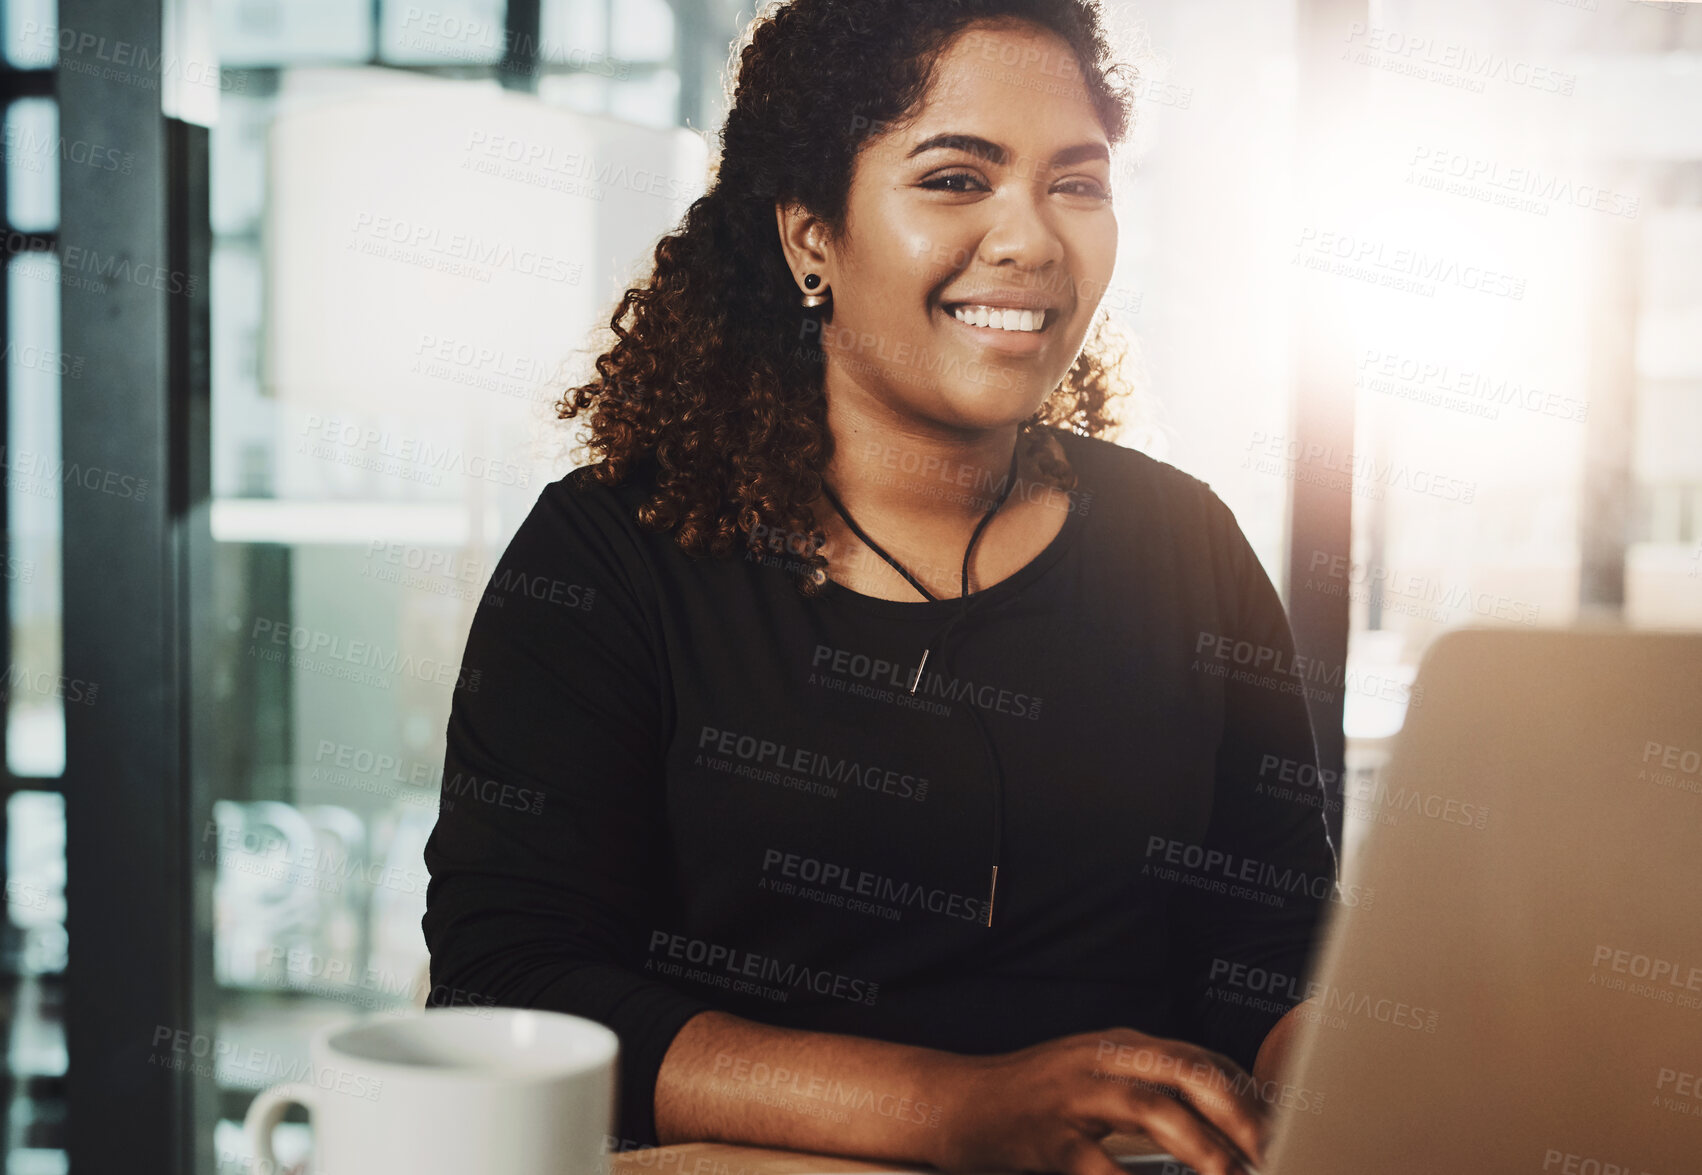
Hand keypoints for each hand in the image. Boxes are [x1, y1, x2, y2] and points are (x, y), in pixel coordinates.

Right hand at [924, 1027, 1268, 1174]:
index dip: (1247, 1092)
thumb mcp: (1093, 1076)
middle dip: (1239, 1112)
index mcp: (1120, 1045)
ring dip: (1202, 1146)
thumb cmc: (1032, 1099)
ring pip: (1153, 1109)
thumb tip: (1217, 1119)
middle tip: (1272, 1152)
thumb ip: (1147, 1086)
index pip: (1200, 1058)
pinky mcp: (1049, 1136)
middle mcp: (1103, 1060)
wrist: (954, 1101)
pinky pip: (1100, 1165)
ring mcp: (1075, 1095)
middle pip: (1187, 1072)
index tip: (1281, 1129)